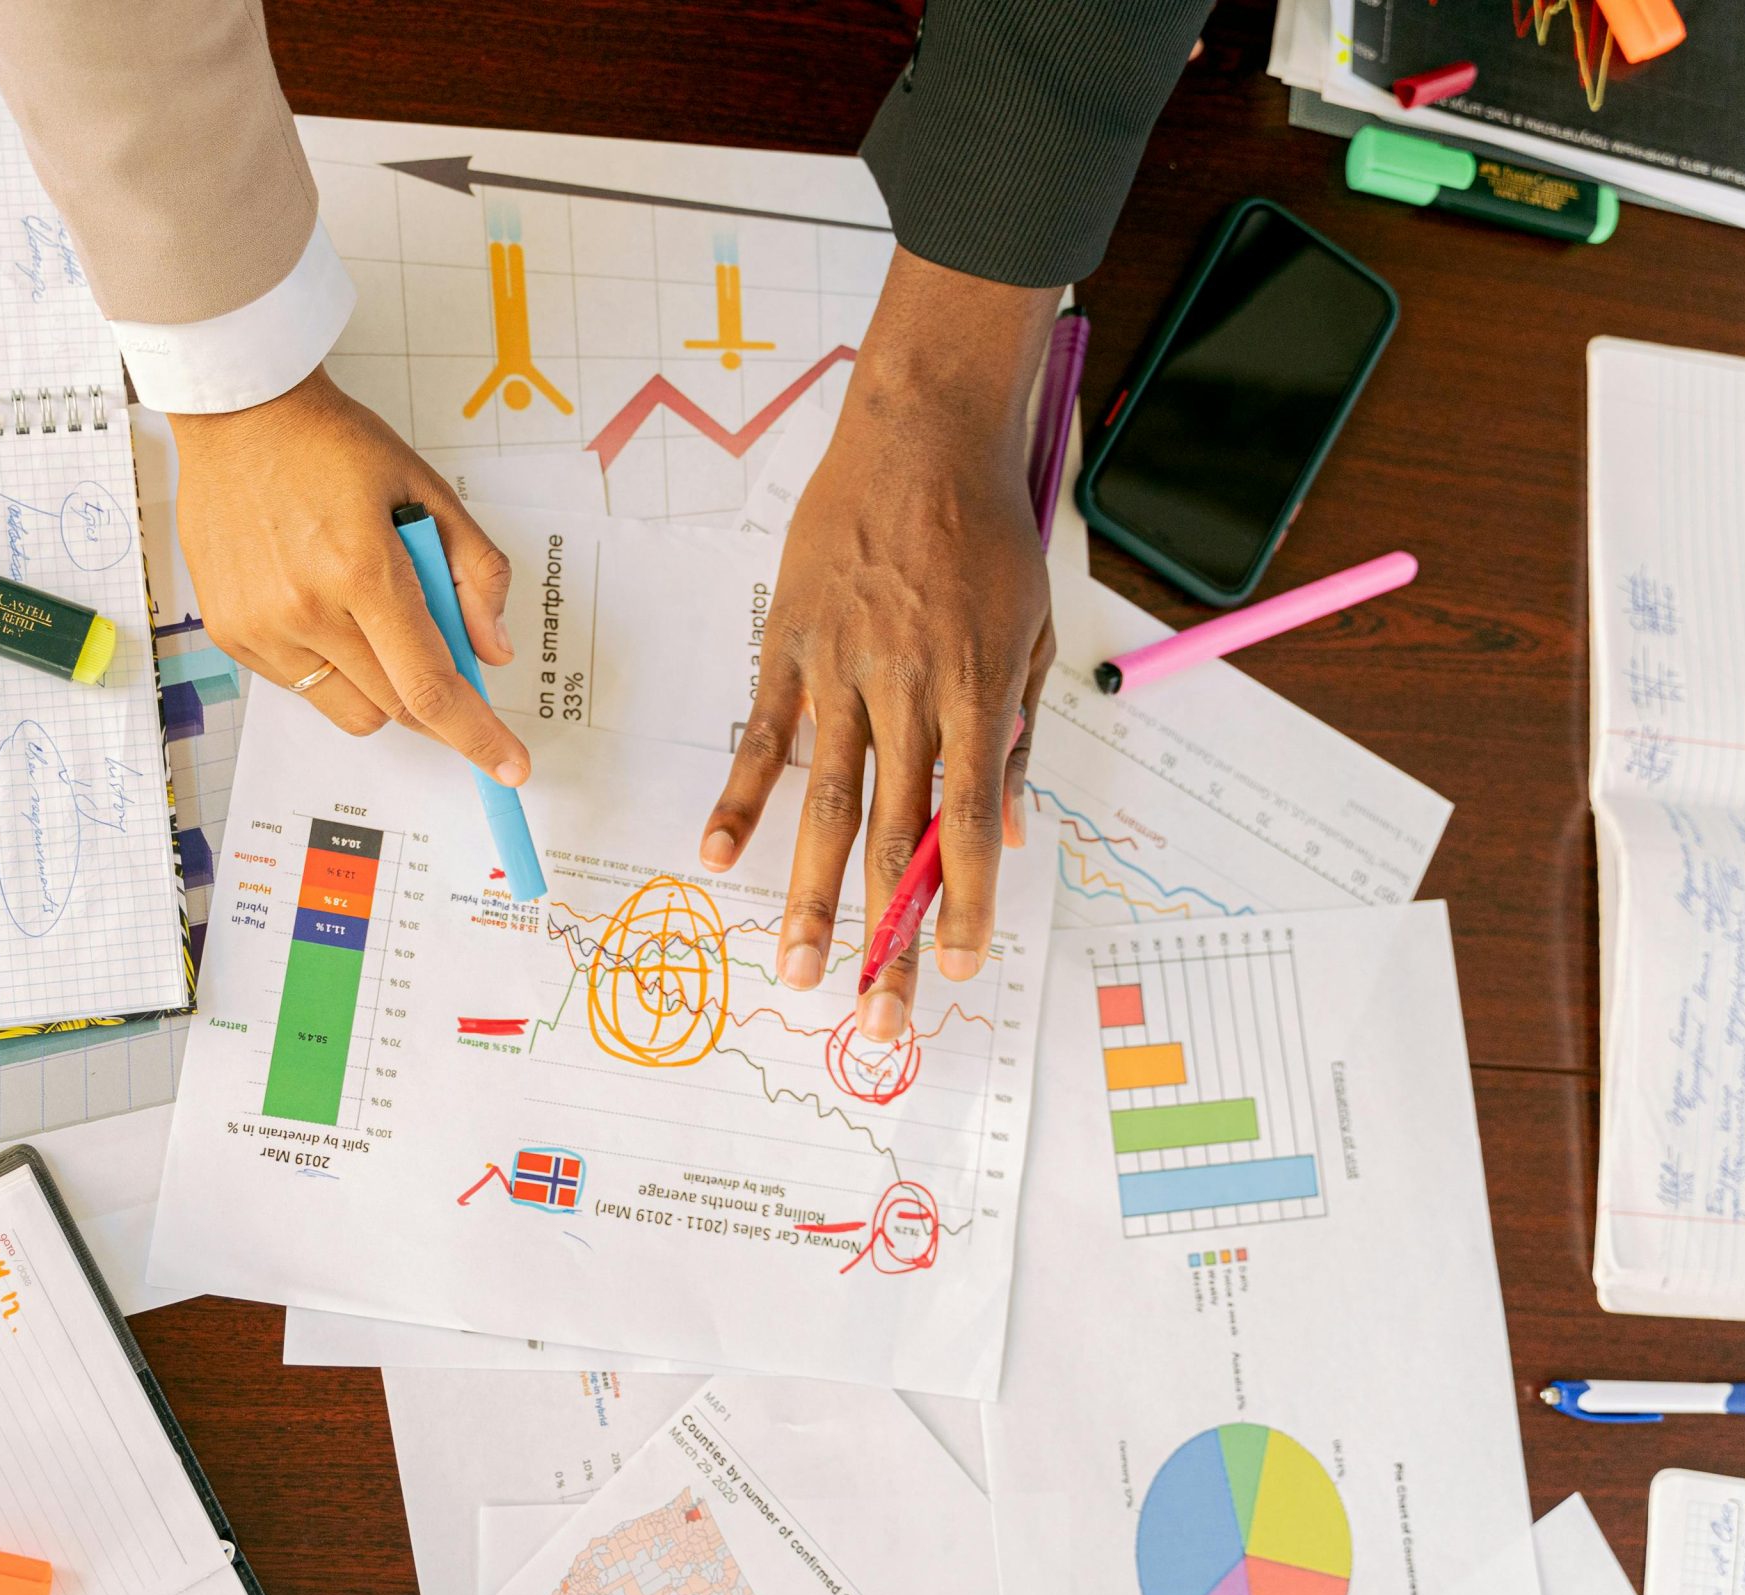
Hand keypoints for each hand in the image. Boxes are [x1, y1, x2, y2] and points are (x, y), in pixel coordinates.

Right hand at [171, 368, 529, 786]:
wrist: (237, 414)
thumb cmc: (331, 445)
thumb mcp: (426, 488)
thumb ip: (474, 572)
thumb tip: (493, 652)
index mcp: (363, 570)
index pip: (429, 685)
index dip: (477, 735)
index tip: (510, 766)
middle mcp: (306, 609)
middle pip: (396, 708)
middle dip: (435, 705)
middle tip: (445, 660)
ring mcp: (261, 627)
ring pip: (348, 708)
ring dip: (380, 685)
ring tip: (367, 613)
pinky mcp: (231, 634)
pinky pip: (302, 688)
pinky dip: (332, 667)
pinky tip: (322, 605)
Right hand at [699, 247, 1059, 1040]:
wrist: (920, 434)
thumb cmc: (984, 533)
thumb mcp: (1027, 631)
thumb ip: (1013, 732)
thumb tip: (1007, 828)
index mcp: (974, 689)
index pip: (969, 819)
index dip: (962, 900)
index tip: (956, 967)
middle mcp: (906, 689)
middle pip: (897, 832)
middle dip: (886, 929)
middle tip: (877, 1010)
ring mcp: (840, 669)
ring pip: (827, 800)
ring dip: (810, 891)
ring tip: (797, 966)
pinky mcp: (790, 645)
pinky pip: (760, 734)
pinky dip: (740, 797)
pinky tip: (717, 856)